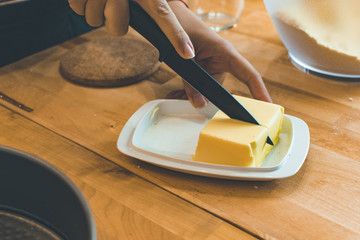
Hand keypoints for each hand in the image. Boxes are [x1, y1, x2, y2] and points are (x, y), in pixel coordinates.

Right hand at [67, 0, 194, 58]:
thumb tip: (169, 30)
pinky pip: (78, 10)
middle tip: (112, 4)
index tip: (187, 54)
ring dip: (94, 10)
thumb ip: (156, 4)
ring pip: (94, 20)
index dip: (176, 35)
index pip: (163, 14)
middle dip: (113, 22)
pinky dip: (80, 3)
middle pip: (117, 28)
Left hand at [167, 1, 271, 107]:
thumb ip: (190, 82)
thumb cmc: (182, 28)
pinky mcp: (205, 68)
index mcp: (224, 52)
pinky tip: (176, 92)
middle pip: (222, 88)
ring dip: (193, 94)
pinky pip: (200, 84)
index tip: (267, 105)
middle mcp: (223, 60)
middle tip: (192, 103)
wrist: (173, 18)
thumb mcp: (183, 57)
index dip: (259, 91)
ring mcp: (214, 64)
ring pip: (208, 89)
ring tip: (176, 94)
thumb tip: (200, 104)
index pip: (248, 73)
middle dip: (207, 99)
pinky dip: (188, 90)